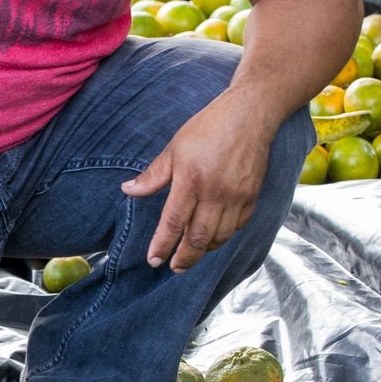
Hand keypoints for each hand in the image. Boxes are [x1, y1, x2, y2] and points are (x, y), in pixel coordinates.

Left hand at [122, 91, 278, 272]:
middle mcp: (215, 193)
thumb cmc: (209, 128)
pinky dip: (224, 236)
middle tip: (174, 267)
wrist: (250, 114)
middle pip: (198, 238)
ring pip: (219, 237)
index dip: (162, 245)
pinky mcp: (252, 196)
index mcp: (191, 180)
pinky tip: (213, 237)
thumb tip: (128, 190)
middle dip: (184, 258)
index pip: (173, 223)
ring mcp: (237, 197)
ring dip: (204, 250)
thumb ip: (153, 175)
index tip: (154, 260)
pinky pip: (237, 227)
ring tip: (191, 255)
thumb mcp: (174, 148)